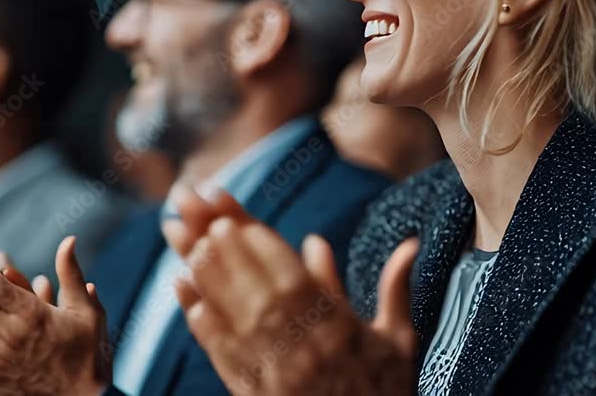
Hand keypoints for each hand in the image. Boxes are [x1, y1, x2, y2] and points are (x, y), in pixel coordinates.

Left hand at [162, 187, 419, 395]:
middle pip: (256, 288)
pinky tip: (184, 295)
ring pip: (235, 315)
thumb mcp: (398, 341)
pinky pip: (222, 353)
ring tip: (187, 245)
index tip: (237, 218)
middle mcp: (303, 345)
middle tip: (201, 219)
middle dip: (227, 250)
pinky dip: (201, 321)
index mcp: (337, 328)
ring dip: (209, 277)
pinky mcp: (252, 391)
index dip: (261, 244)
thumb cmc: (383, 392)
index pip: (293, 276)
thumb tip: (411, 242)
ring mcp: (275, 370)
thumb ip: (396, 288)